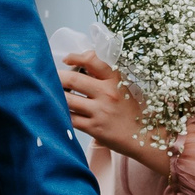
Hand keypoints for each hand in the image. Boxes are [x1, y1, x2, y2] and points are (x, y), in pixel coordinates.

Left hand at [60, 50, 166, 172]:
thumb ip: (107, 77)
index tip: (67, 59)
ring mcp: (100, 112)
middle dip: (56, 78)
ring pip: (67, 100)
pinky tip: (58, 112)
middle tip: (49, 78)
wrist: (145, 137)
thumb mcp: (126, 88)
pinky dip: (60, 114)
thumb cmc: (133, 111)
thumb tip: (84, 61)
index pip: (93, 61)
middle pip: (73, 80)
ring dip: (55, 96)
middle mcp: (107, 94)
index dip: (76, 56)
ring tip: (51, 95)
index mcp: (116, 80)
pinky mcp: (94, 128)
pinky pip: (70, 119)